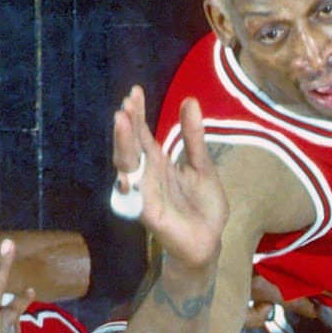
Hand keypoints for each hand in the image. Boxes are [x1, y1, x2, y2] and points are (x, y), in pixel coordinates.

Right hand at [111, 87, 227, 270]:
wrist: (211, 240)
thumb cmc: (203, 205)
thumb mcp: (202, 165)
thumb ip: (193, 137)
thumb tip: (190, 101)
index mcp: (158, 162)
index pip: (143, 134)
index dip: (138, 114)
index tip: (135, 92)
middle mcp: (147, 175)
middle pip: (131, 147)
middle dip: (127, 126)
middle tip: (125, 104)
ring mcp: (145, 194)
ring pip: (128, 167)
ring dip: (124, 146)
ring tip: (121, 122)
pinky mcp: (149, 214)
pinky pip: (136, 199)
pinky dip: (131, 185)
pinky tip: (128, 173)